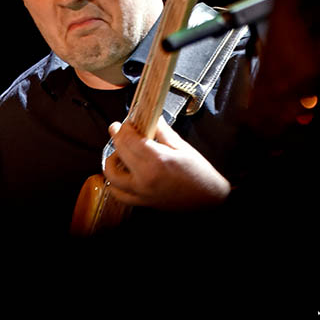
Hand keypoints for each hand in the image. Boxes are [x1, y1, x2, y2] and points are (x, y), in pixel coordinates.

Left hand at [103, 116, 230, 210]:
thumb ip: (163, 131)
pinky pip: (119, 195)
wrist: (208, 199)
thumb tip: (152, 116)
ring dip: (111, 160)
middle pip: (119, 152)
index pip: (129, 139)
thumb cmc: (199, 172)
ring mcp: (141, 192)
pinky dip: (113, 183)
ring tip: (118, 152)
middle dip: (116, 137)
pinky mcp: (142, 202)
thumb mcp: (182, 146)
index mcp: (157, 160)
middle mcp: (144, 177)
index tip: (127, 121)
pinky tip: (120, 173)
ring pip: (112, 176)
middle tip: (118, 129)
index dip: (124, 127)